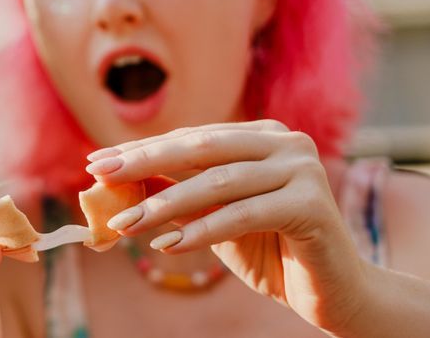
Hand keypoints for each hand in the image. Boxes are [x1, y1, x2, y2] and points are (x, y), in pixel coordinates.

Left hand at [86, 119, 367, 332]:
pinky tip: (167, 244)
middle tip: (100, 176)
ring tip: (125, 223)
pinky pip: (244, 214)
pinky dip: (202, 230)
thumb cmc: (270, 251)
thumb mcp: (215, 217)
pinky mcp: (312, 204)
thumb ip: (178, 193)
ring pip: (218, 183)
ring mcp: (303, 169)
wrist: (333, 293)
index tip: (96, 162)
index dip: (142, 149)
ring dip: (164, 204)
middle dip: (145, 163)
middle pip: (202, 149)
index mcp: (262, 136)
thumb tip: (115, 181)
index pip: (192, 138)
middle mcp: (286, 142)